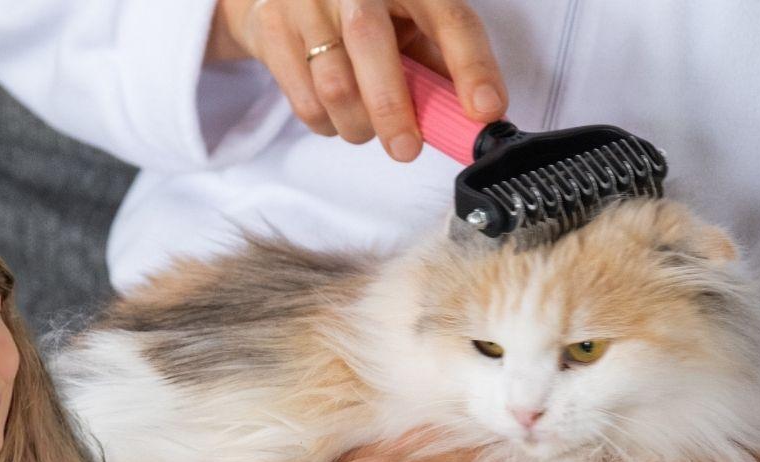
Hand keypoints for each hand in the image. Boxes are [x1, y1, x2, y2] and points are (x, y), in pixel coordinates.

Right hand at [207, 0, 507, 161]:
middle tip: (406, 149)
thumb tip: (467, 119)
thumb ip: (434, 65)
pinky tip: (335, 115)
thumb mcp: (406, 24)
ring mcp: (308, 4)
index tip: (486, 111)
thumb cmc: (359, 13)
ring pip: (334, 84)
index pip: (450, 19)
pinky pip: (304, 100)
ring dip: (357, 124)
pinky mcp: (273, 30)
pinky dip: (326, 124)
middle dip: (393, 109)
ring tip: (367, 129)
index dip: (472, 67)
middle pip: (372, 46)